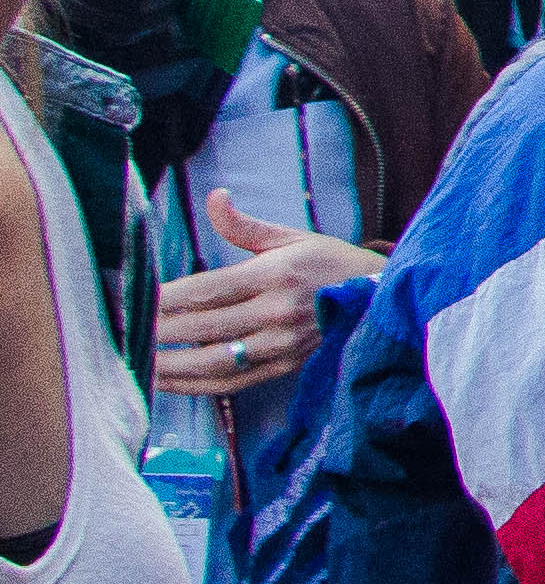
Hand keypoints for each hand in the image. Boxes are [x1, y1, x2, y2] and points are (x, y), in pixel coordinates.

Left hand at [150, 193, 373, 397]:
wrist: (383, 300)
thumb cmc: (332, 265)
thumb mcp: (293, 238)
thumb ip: (245, 225)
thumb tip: (215, 197)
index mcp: (277, 275)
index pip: (206, 289)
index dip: (164, 297)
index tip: (136, 298)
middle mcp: (278, 312)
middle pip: (201, 327)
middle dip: (155, 330)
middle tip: (122, 329)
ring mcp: (281, 345)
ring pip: (211, 361)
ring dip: (167, 364)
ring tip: (135, 360)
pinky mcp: (284, 368)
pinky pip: (229, 384)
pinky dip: (193, 386)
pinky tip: (167, 380)